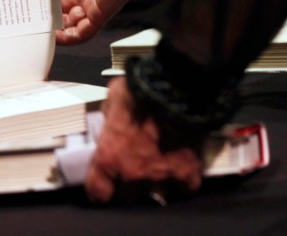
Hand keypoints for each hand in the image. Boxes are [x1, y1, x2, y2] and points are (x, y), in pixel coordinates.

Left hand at [86, 77, 203, 203]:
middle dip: (128, 185)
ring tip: (158, 167)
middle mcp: (133, 174)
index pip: (98, 192)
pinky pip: (185, 186)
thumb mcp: (113, 100)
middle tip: (133, 169)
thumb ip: (110, 117)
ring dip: (156, 183)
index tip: (103, 187)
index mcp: (109, 157)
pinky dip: (184, 179)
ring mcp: (162, 177)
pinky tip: (181, 168)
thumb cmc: (138, 92)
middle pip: (127, 196)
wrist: (174, 90)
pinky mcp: (188, 173)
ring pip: (157, 194)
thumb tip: (113, 120)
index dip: (100, 189)